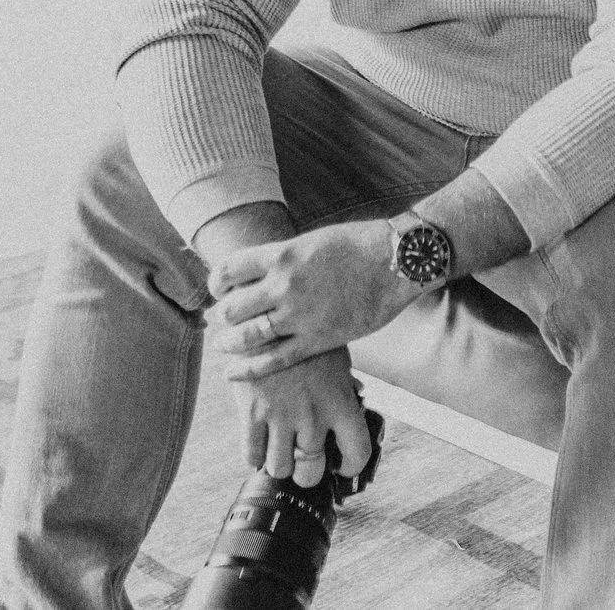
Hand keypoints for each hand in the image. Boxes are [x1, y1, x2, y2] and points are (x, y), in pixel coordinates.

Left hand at [205, 220, 421, 382]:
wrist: (397, 261)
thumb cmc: (358, 245)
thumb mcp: (312, 241)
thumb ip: (284, 258)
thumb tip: (260, 270)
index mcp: (282, 254)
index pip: (228, 270)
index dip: (217, 283)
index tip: (219, 289)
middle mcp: (285, 285)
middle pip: (232, 308)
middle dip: (221, 316)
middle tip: (221, 320)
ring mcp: (300, 315)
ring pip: (247, 336)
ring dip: (229, 343)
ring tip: (224, 345)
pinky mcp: (317, 340)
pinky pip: (273, 360)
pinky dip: (248, 369)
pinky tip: (233, 372)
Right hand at [231, 345, 375, 486]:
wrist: (267, 314)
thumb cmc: (305, 333)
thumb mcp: (336, 355)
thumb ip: (345, 382)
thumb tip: (358, 397)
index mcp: (340, 401)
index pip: (357, 451)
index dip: (350, 466)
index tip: (342, 465)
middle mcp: (313, 415)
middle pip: (311, 471)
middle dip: (307, 472)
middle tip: (302, 461)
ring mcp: (281, 416)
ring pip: (279, 468)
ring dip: (279, 463)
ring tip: (279, 449)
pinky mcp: (252, 413)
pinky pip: (251, 455)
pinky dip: (254, 456)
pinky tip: (259, 444)